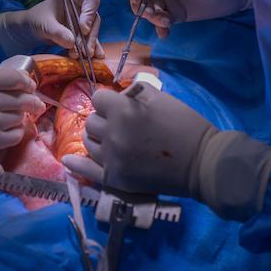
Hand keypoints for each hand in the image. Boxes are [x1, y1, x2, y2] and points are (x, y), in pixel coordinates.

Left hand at [0, 0, 103, 57]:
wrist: (31, 30)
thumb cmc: (36, 20)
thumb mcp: (44, 25)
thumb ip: (57, 32)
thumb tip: (72, 43)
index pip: (91, 0)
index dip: (89, 14)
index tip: (83, 29)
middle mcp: (80, 6)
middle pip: (94, 19)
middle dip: (90, 36)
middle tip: (85, 50)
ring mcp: (82, 19)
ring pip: (93, 31)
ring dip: (90, 44)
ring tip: (86, 56)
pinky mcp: (81, 32)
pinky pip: (89, 40)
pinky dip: (91, 49)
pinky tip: (95, 58)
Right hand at [0, 69, 44, 151]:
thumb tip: (27, 84)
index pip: (13, 78)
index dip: (27, 82)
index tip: (30, 86)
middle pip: (21, 98)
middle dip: (32, 101)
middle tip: (36, 104)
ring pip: (19, 117)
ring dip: (20, 118)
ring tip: (13, 117)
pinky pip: (15, 136)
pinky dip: (16, 133)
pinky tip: (9, 130)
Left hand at [62, 82, 270, 220]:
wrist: (201, 162)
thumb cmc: (185, 125)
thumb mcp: (161, 97)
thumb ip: (134, 90)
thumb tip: (118, 93)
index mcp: (123, 110)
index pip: (98, 99)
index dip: (109, 101)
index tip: (119, 106)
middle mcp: (112, 134)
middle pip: (91, 122)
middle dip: (103, 120)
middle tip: (121, 125)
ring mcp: (111, 159)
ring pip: (88, 143)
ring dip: (98, 139)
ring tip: (113, 141)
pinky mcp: (114, 179)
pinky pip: (86, 170)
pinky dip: (75, 164)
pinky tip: (69, 160)